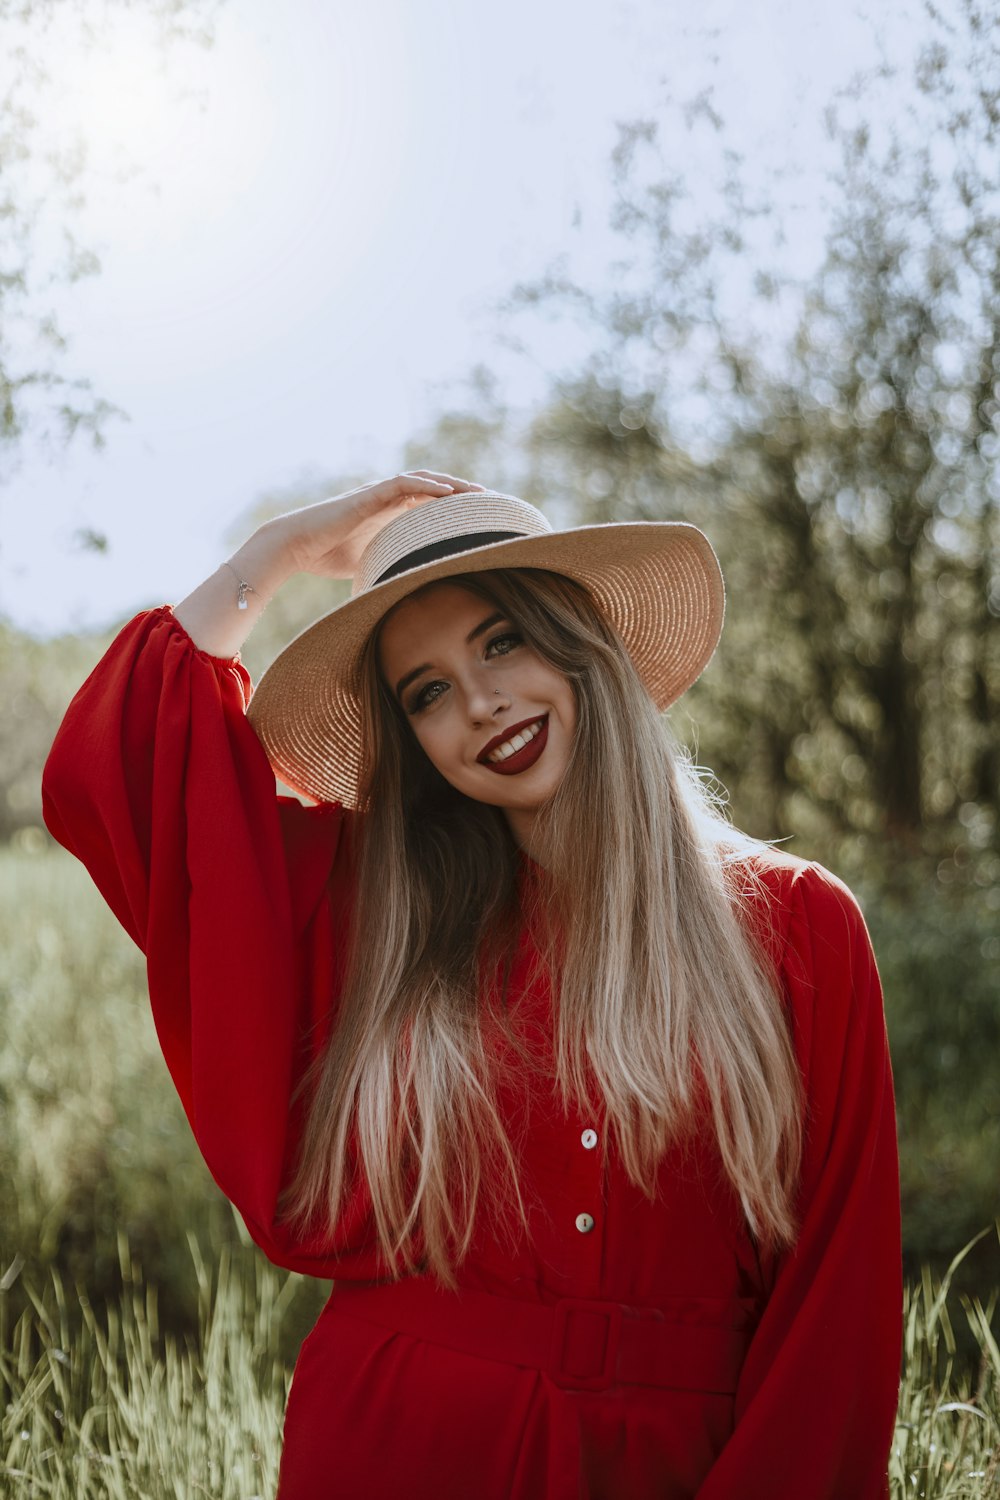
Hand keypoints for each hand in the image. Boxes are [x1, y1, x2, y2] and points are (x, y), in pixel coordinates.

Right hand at [266, 471, 487, 580]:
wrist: (297, 546)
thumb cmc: (326, 557)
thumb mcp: (368, 564)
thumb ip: (387, 566)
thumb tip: (404, 591)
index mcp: (388, 513)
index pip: (427, 504)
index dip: (453, 506)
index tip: (478, 516)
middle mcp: (385, 499)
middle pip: (431, 488)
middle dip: (460, 492)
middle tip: (489, 500)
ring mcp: (377, 494)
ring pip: (421, 481)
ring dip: (450, 484)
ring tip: (476, 491)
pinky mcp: (368, 495)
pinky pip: (402, 484)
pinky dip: (426, 485)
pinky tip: (447, 491)